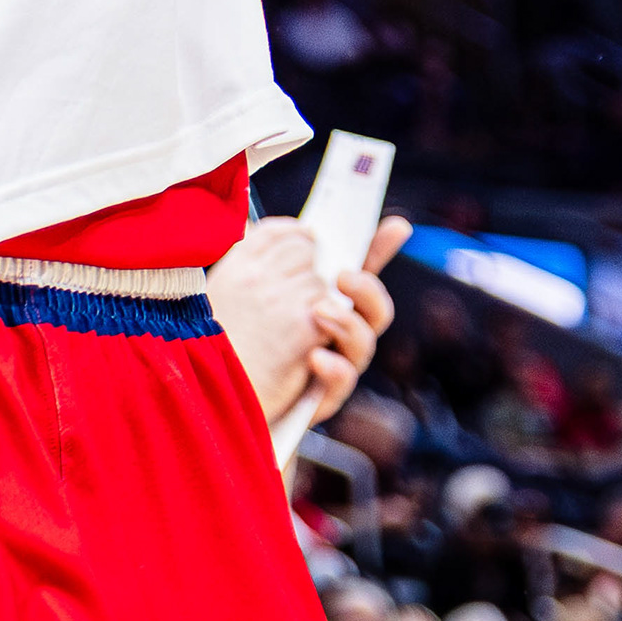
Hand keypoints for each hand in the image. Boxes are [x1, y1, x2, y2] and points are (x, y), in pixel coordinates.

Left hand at [213, 212, 406, 430]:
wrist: (225, 393)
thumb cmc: (245, 334)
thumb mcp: (257, 284)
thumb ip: (279, 252)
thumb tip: (298, 222)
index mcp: (329, 299)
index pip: (362, 270)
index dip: (381, 246)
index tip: (396, 225)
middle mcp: (340, 333)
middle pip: (376, 309)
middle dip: (368, 289)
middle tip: (343, 276)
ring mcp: (334, 364)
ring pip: (364, 344)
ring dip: (349, 323)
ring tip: (321, 312)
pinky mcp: (321, 398)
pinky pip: (341, 385)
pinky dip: (335, 368)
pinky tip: (316, 357)